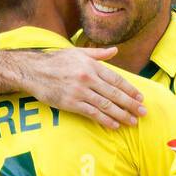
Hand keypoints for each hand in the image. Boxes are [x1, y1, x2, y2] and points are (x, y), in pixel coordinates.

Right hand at [12, 46, 144, 128]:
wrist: (32, 70)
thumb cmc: (56, 60)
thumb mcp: (77, 52)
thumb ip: (98, 53)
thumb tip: (115, 50)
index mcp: (91, 65)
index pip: (116, 79)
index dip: (130, 90)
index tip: (141, 98)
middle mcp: (88, 78)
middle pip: (115, 94)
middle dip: (131, 104)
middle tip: (143, 113)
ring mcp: (79, 91)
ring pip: (106, 105)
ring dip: (121, 115)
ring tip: (132, 122)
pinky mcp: (70, 103)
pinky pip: (92, 113)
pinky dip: (104, 120)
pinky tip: (114, 125)